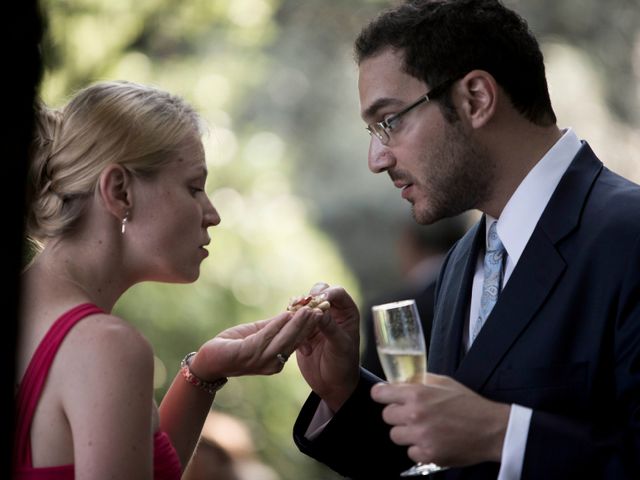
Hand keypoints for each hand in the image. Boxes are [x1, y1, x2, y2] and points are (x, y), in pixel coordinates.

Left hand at [191, 307, 325, 378]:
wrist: (210, 360)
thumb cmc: (233, 345)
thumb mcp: (259, 333)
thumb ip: (275, 325)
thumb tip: (291, 312)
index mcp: (277, 358)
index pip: (298, 340)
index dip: (309, 326)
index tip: (320, 311)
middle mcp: (274, 363)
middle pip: (295, 340)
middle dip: (308, 323)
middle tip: (319, 308)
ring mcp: (263, 361)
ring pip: (285, 338)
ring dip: (297, 323)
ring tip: (307, 310)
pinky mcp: (250, 354)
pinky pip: (267, 336)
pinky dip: (278, 325)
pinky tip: (287, 314)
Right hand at [295, 283, 360, 411]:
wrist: (332, 384)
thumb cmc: (344, 365)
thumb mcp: (340, 346)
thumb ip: (331, 327)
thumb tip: (319, 310)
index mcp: (347, 312)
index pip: (337, 292)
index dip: (327, 294)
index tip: (317, 301)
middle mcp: (332, 312)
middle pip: (318, 293)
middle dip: (309, 299)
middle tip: (302, 307)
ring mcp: (316, 320)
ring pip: (304, 306)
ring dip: (298, 313)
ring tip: (297, 325)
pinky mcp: (303, 330)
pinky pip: (294, 321)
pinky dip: (292, 327)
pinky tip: (300, 345)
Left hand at [370, 373, 509, 466]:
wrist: (490, 428)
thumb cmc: (468, 404)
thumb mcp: (443, 382)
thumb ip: (419, 380)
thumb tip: (401, 381)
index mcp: (416, 393)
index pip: (380, 394)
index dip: (382, 394)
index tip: (384, 396)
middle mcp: (415, 415)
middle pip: (386, 416)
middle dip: (397, 414)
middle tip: (412, 414)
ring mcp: (420, 436)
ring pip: (396, 435)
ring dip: (407, 433)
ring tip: (424, 429)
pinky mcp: (427, 454)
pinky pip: (410, 452)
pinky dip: (419, 448)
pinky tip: (433, 441)